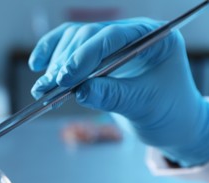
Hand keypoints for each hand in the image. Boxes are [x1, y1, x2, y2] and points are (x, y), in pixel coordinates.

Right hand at [29, 18, 208, 166]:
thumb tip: (79, 91)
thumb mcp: (143, 105)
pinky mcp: (97, 55)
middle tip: (48, 88)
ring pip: (74, 41)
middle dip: (65, 63)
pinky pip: (69, 46)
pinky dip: (52, 53)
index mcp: (153, 39)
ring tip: (42, 89)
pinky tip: (38, 64)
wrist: (170, 122)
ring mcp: (112, 43)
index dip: (85, 54)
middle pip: (89, 36)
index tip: (66, 78)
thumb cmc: (168, 112)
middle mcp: (131, 35)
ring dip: (55, 64)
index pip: (114, 36)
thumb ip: (113, 95)